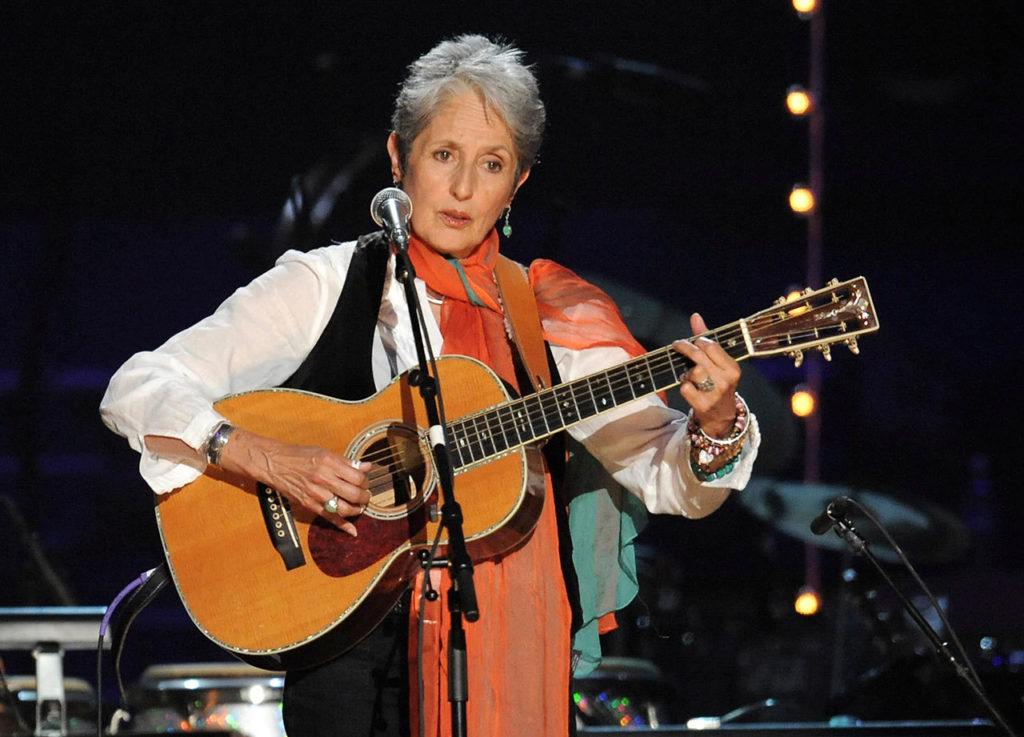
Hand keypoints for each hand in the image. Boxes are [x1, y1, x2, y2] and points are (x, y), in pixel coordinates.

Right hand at [219, 429, 370, 536]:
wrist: (274, 464)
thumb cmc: (299, 456)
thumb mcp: (324, 453)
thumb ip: (346, 462)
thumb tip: (367, 467)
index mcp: (329, 464)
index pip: (358, 477)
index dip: (366, 482)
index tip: (365, 482)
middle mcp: (323, 479)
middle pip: (354, 494)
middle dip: (365, 497)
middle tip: (366, 496)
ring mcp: (316, 494)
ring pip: (344, 508)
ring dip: (356, 510)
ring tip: (359, 507)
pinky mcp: (309, 505)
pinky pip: (329, 518)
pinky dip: (342, 525)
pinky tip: (352, 530)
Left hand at [673, 312, 741, 436]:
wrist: (721, 416)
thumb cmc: (718, 384)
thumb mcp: (718, 363)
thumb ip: (707, 340)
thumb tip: (695, 316)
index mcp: (733, 368)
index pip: (711, 346)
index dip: (697, 341)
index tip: (689, 341)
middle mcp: (726, 380)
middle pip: (699, 356)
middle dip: (685, 348)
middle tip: (677, 346)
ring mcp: (715, 394)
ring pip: (692, 372)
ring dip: (686, 371)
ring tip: (689, 374)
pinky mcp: (703, 405)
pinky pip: (685, 388)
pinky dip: (684, 386)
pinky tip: (690, 388)